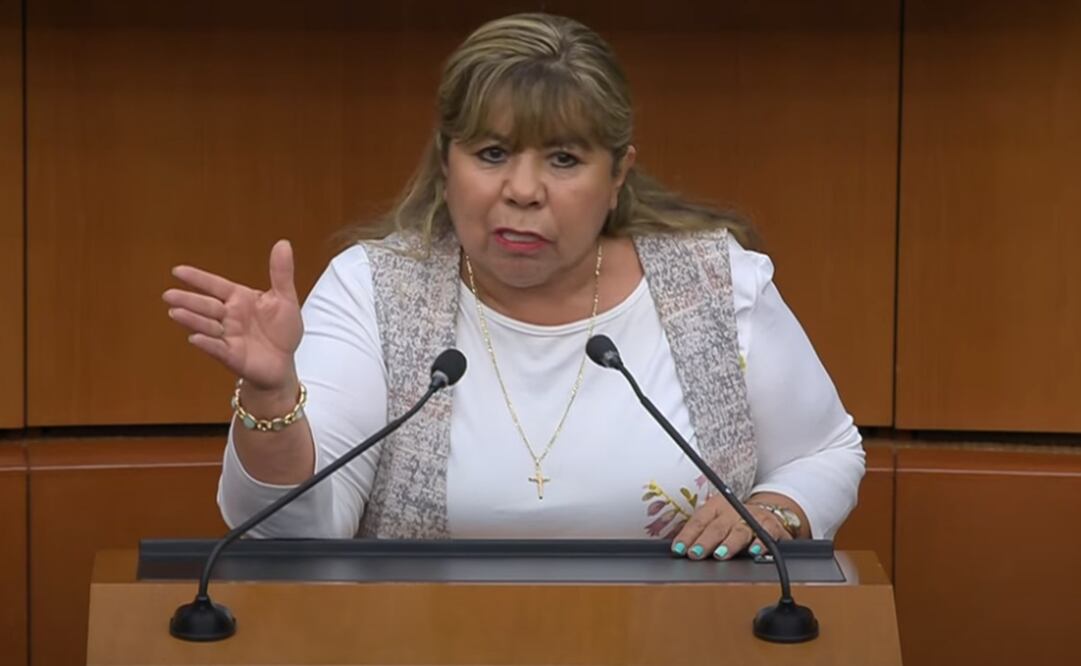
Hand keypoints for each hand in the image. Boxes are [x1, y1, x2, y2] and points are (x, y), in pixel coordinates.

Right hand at [163, 239, 302, 391]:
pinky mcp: (232, 356)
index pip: (216, 286)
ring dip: (192, 319)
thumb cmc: (281, 330)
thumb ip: (281, 273)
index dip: (198, 279)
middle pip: (206, 306)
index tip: (177, 270)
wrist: (284, 364)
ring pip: (207, 326)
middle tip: (168, 294)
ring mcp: (228, 336)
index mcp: (240, 299)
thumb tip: (283, 243)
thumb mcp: (285, 299)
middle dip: (188, 300)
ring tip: (176, 313)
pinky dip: (207, 343)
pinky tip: (195, 338)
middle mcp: (230, 316)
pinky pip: (217, 348)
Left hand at [671, 495, 792, 560]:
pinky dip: (760, 544)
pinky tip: (754, 551)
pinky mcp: (771, 526)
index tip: (678, 549)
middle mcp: (733, 511)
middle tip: (695, 553)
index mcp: (715, 507)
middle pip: (717, 527)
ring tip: (720, 554)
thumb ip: (701, 534)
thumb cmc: (734, 520)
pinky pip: (766, 535)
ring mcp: (752, 518)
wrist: (766, 511)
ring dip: (729, 544)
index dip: (687, 535)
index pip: (698, 521)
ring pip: (739, 531)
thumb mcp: (716, 520)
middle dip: (705, 541)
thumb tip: (680, 551)